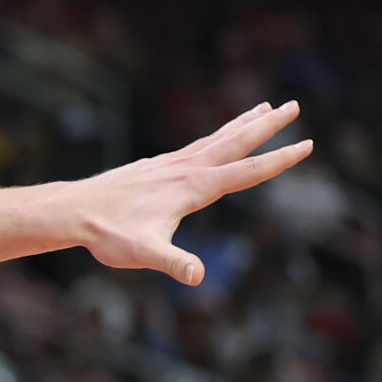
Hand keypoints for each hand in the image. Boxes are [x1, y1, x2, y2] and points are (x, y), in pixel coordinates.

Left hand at [71, 102, 312, 284]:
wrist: (73, 213)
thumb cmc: (109, 235)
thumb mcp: (145, 254)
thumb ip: (175, 264)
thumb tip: (198, 276)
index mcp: (193, 187)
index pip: (247, 171)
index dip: (279, 160)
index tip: (308, 144)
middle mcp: (185, 168)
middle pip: (235, 141)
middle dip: (268, 125)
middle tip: (295, 105)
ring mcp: (169, 164)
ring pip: (215, 138)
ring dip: (242, 123)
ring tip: (265, 107)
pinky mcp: (155, 166)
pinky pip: (195, 144)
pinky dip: (215, 135)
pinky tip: (217, 137)